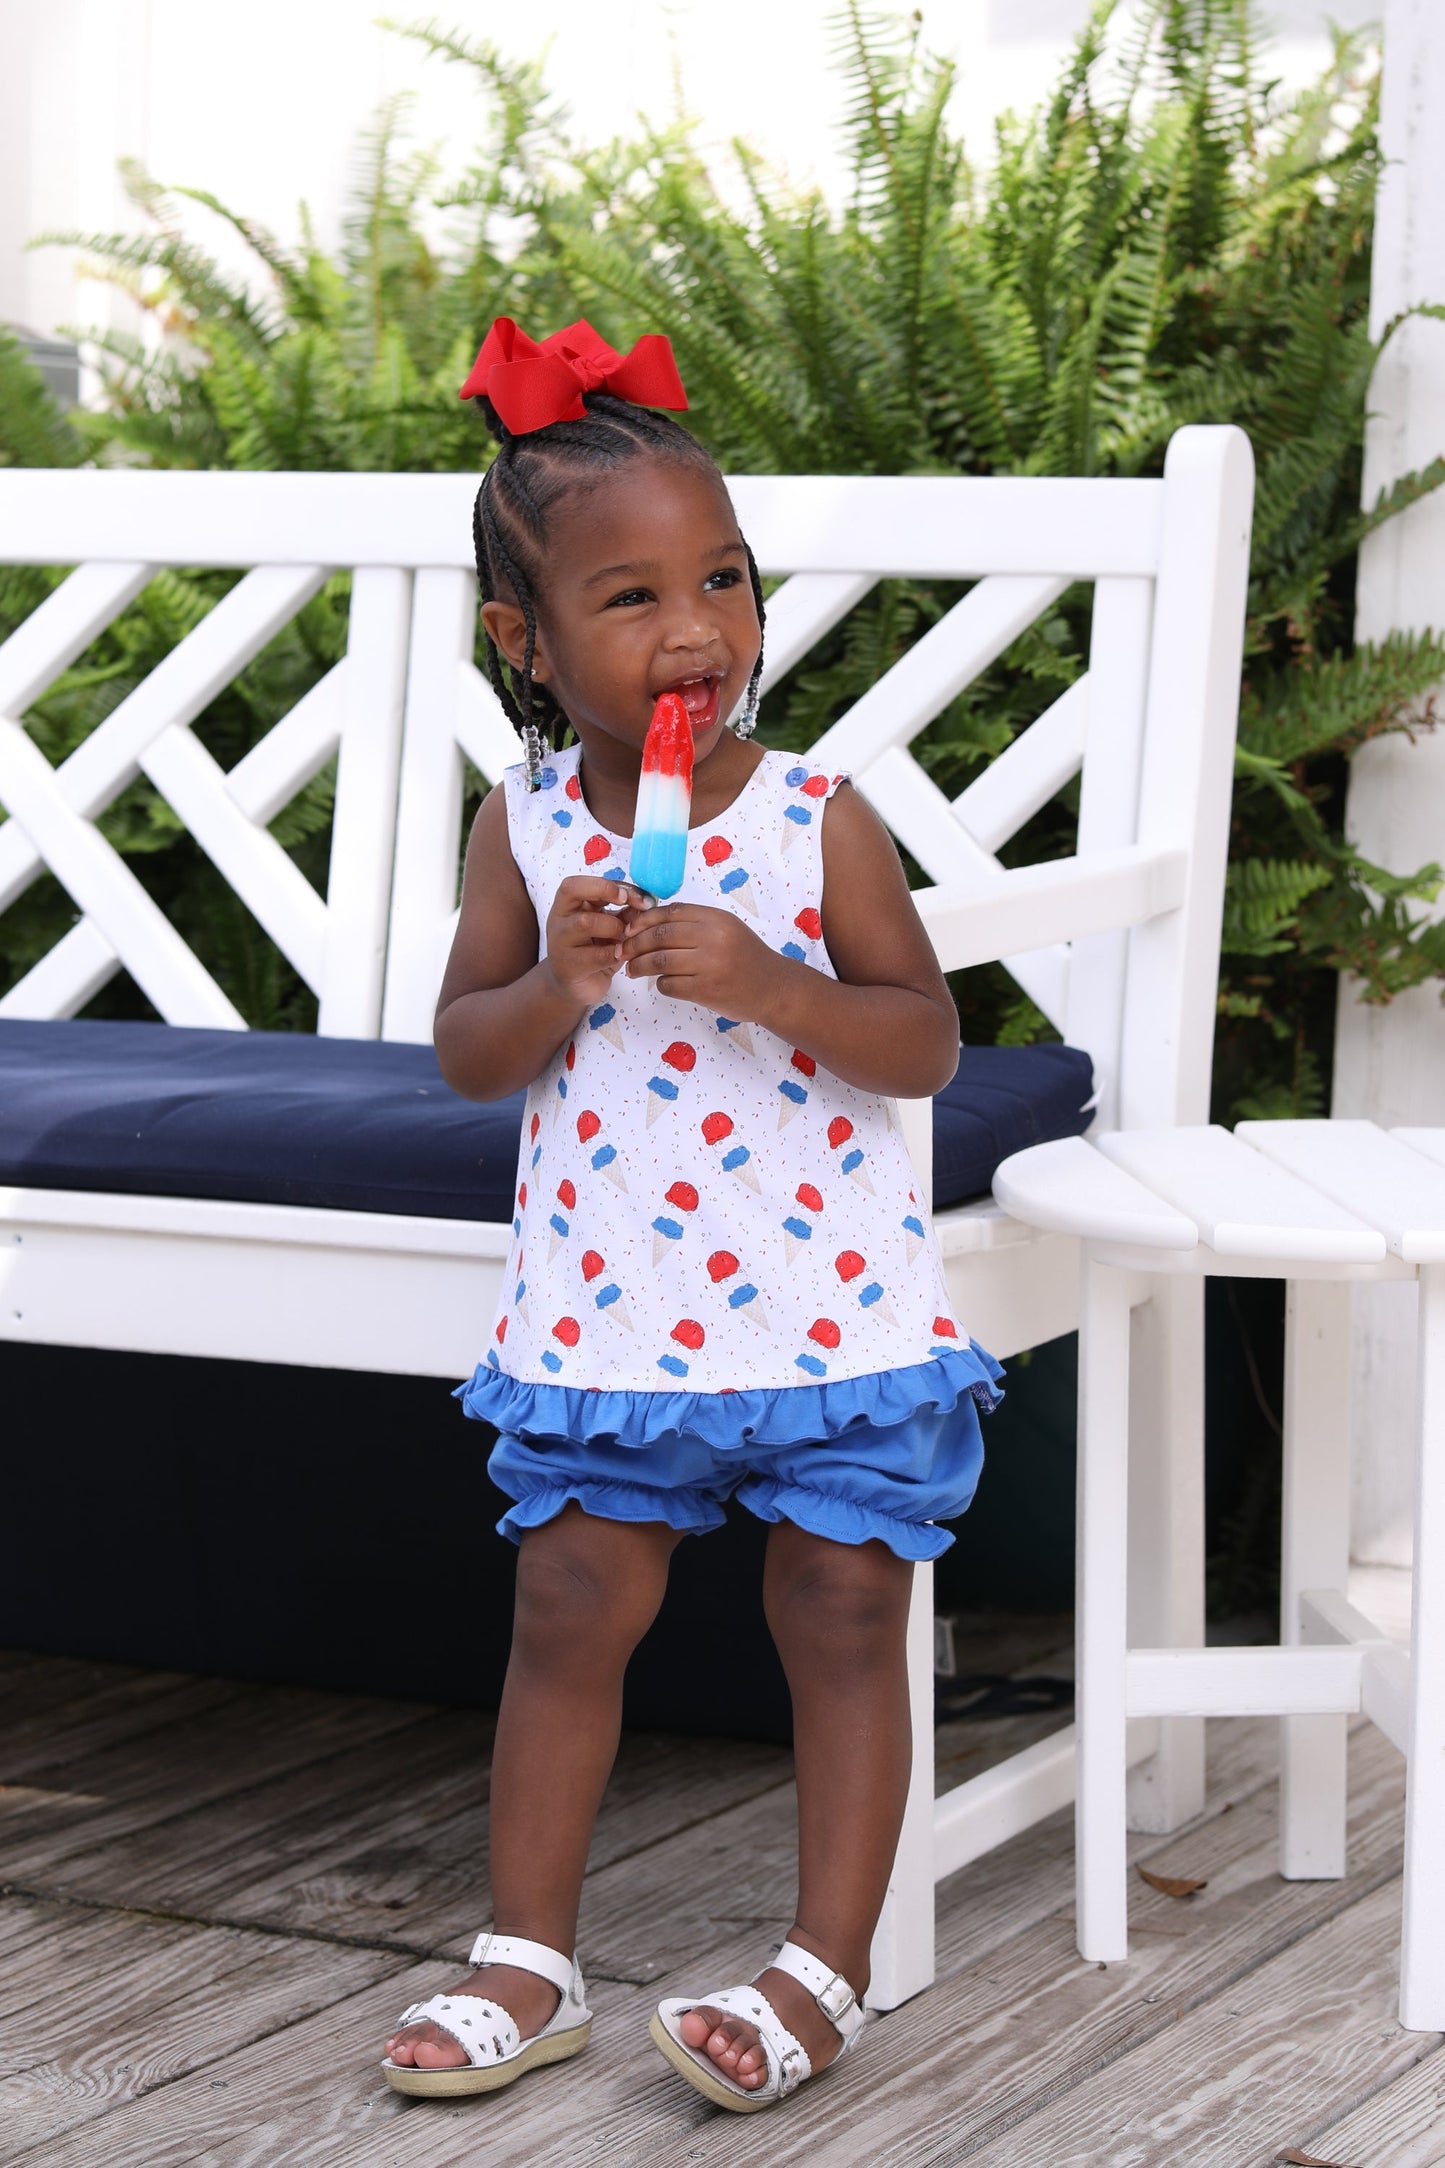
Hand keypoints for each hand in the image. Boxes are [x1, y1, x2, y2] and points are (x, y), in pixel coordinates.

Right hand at [543, 875, 635, 1006]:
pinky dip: (616, 953)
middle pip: (573, 891)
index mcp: (568, 904)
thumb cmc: (595, 951)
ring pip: (585, 922)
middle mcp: (559, 918)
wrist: (578, 987)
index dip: (607, 883)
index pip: (579, 881)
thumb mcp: (611, 926)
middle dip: (607, 893)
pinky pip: (596, 955)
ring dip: (614, 927)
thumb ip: (625, 912)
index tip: (633, 895)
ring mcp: (560, 942)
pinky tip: (623, 956)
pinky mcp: (569, 966)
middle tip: (634, 906)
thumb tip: (648, 900)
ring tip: (626, 937)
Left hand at [621, 900, 786, 1017]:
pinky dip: (660, 984)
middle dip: (635, 943)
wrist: (773, 988)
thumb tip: (647, 923)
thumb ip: (694, 923)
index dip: (644, 919)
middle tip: (624, 951)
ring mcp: (710, 965)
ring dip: (640, 965)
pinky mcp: (706, 990)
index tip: (629, 928)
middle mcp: (713, 938)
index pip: (670, 912)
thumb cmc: (746, 957)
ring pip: (660, 960)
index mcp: (716, 918)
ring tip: (632, 969)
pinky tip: (662, 983)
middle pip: (660, 935)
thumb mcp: (726, 929)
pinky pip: (669, 984)